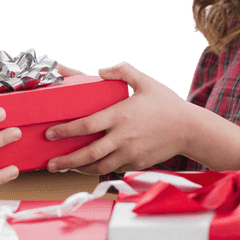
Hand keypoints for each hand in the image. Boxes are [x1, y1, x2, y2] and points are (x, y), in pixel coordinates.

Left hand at [42, 61, 193, 174]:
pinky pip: (113, 168)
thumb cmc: (167, 104)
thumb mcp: (145, 81)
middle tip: (51, 163)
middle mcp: (122, 137)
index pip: (86, 126)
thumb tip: (101, 70)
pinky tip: (90, 166)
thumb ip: (122, 71)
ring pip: (98, 166)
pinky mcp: (137, 163)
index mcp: (120, 115)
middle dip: (66, 160)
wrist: (190, 129)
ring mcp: (130, 153)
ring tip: (66, 167)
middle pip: (88, 153)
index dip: (65, 131)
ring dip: (80, 168)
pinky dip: (99, 169)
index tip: (50, 134)